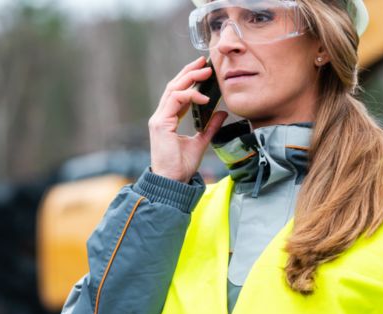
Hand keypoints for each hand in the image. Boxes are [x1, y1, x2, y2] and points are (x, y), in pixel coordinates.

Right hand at [148, 56, 227, 182]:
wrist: (172, 182)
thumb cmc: (182, 166)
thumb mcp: (201, 142)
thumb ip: (210, 127)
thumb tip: (222, 113)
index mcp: (168, 119)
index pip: (178, 93)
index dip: (190, 79)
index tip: (203, 70)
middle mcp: (162, 116)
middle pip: (174, 86)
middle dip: (189, 72)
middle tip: (204, 62)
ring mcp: (159, 119)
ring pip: (172, 89)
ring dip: (189, 78)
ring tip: (205, 71)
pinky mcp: (160, 124)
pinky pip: (175, 101)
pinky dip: (189, 96)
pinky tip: (204, 97)